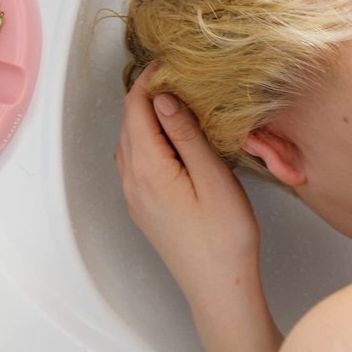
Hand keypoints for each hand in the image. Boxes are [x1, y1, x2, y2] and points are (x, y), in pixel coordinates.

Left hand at [115, 65, 259, 299]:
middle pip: (127, 123)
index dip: (148, 81)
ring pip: (127, 141)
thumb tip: (162, 98)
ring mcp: (133, 196)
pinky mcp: (142, 207)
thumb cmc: (224, 237)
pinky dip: (143, 138)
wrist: (218, 288)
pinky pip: (132, 161)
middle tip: (174, 76)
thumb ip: (185, 134)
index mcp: (147, 168)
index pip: (136, 109)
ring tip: (172, 101)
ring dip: (142, 116)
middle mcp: (131, 180)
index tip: (167, 63)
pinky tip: (166, 138)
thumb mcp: (212, 178)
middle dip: (145, 94)